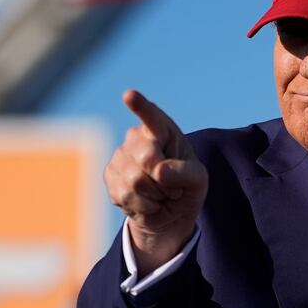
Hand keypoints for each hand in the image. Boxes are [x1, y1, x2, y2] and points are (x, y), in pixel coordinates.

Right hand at [105, 90, 207, 272]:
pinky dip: (145, 205)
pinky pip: (126, 195)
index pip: (152, 116)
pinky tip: (148, 202)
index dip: (140, 106)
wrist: (169, 211)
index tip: (129, 95)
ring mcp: (120, 156)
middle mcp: (137, 137)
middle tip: (173, 186)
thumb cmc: (186, 186)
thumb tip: (159, 171)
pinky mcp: (110, 176)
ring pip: (135, 180)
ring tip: (161, 194)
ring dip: (156, 195)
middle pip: (147, 158)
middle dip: (165, 179)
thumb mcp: (198, 179)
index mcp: (163, 129)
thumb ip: (185, 173)